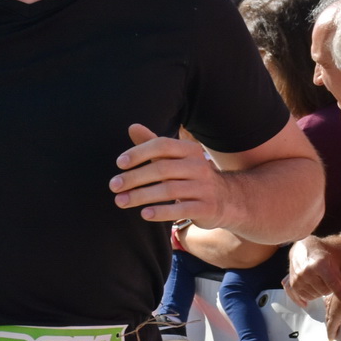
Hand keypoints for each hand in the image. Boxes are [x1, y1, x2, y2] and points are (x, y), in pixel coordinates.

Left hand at [112, 123, 233, 226]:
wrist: (227, 198)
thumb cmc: (191, 176)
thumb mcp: (175, 159)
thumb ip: (153, 145)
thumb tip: (132, 127)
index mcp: (189, 150)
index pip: (162, 145)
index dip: (139, 153)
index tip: (119, 163)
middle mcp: (199, 166)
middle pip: (162, 169)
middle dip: (134, 177)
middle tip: (113, 185)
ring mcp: (204, 187)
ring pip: (169, 190)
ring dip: (141, 196)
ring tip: (120, 201)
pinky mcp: (206, 207)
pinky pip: (181, 209)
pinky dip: (162, 211)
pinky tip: (145, 214)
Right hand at [283, 236, 340, 306]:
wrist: (306, 248)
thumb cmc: (324, 255)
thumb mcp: (335, 262)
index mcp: (320, 264)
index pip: (332, 282)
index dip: (340, 293)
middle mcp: (307, 271)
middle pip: (324, 291)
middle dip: (329, 288)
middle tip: (329, 280)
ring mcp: (298, 277)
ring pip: (314, 295)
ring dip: (319, 292)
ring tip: (319, 281)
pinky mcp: (292, 283)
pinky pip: (301, 297)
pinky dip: (307, 297)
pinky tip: (307, 302)